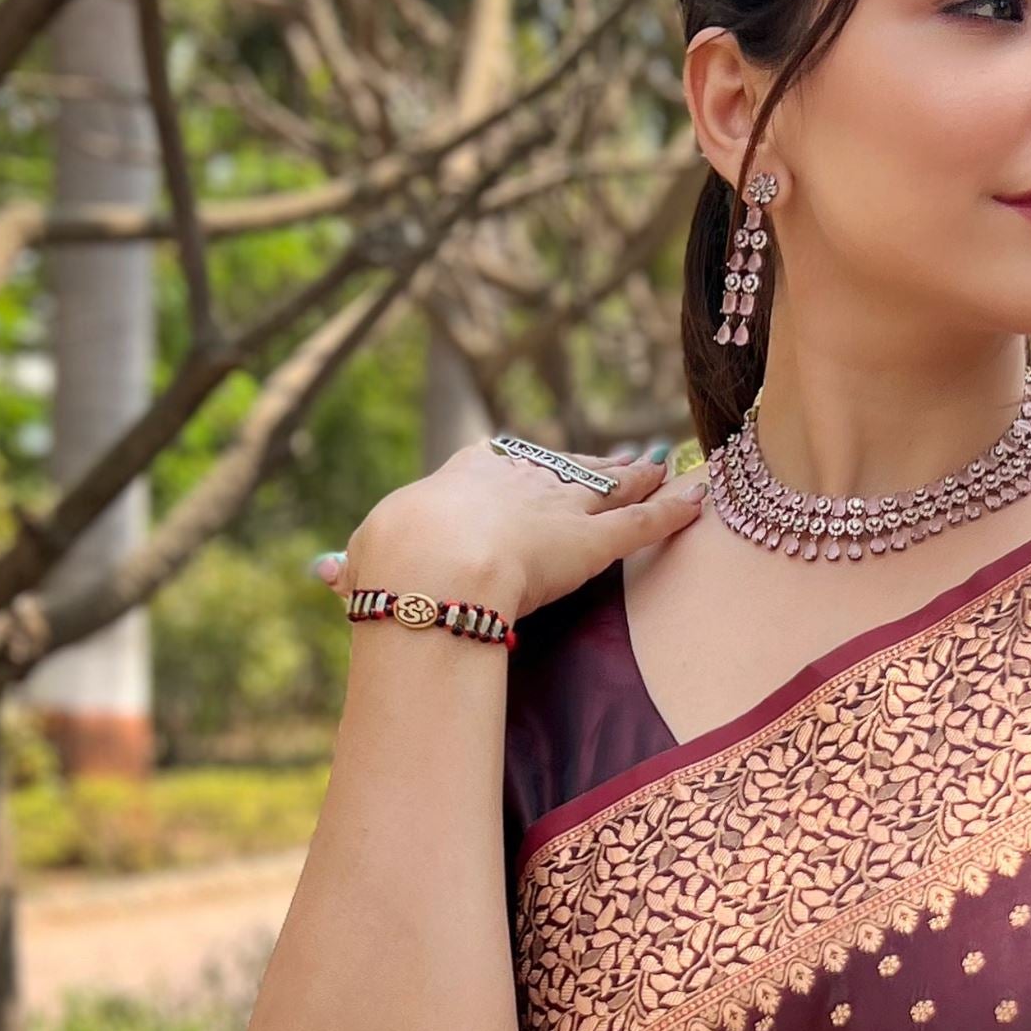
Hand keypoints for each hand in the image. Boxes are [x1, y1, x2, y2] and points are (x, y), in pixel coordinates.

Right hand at [326, 435, 704, 624]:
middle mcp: (519, 479)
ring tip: (663, 465)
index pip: (503, 463)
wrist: (431, 567)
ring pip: (609, 486)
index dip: (525, 467)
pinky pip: (644, 523)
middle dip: (592, 465)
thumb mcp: (368, 559)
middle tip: (620, 458)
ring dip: (639, 477)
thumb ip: (361, 566)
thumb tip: (329, 572)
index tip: (535, 466)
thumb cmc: (392, 563)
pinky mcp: (595, 541)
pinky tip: (700, 499)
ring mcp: (560, 507)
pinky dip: (674, 510)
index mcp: (464, 476)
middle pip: (564, 467)